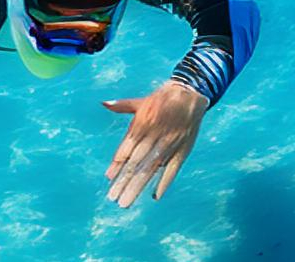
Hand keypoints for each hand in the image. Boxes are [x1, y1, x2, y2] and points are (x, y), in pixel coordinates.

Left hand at [101, 83, 208, 207]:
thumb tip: (104, 103)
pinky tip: (155, 196)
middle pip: (137, 163)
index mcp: (142, 124)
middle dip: (125, 181)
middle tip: (114, 198)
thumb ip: (122, 106)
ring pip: (151, 169)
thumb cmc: (161, 99)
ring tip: (127, 201)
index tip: (108, 178)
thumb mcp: (140, 102)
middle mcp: (154, 136)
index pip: (127, 148)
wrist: (190, 94)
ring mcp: (169, 144)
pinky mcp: (183, 150)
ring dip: (138, 186)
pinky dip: (164, 182)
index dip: (117, 164)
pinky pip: (173, 169)